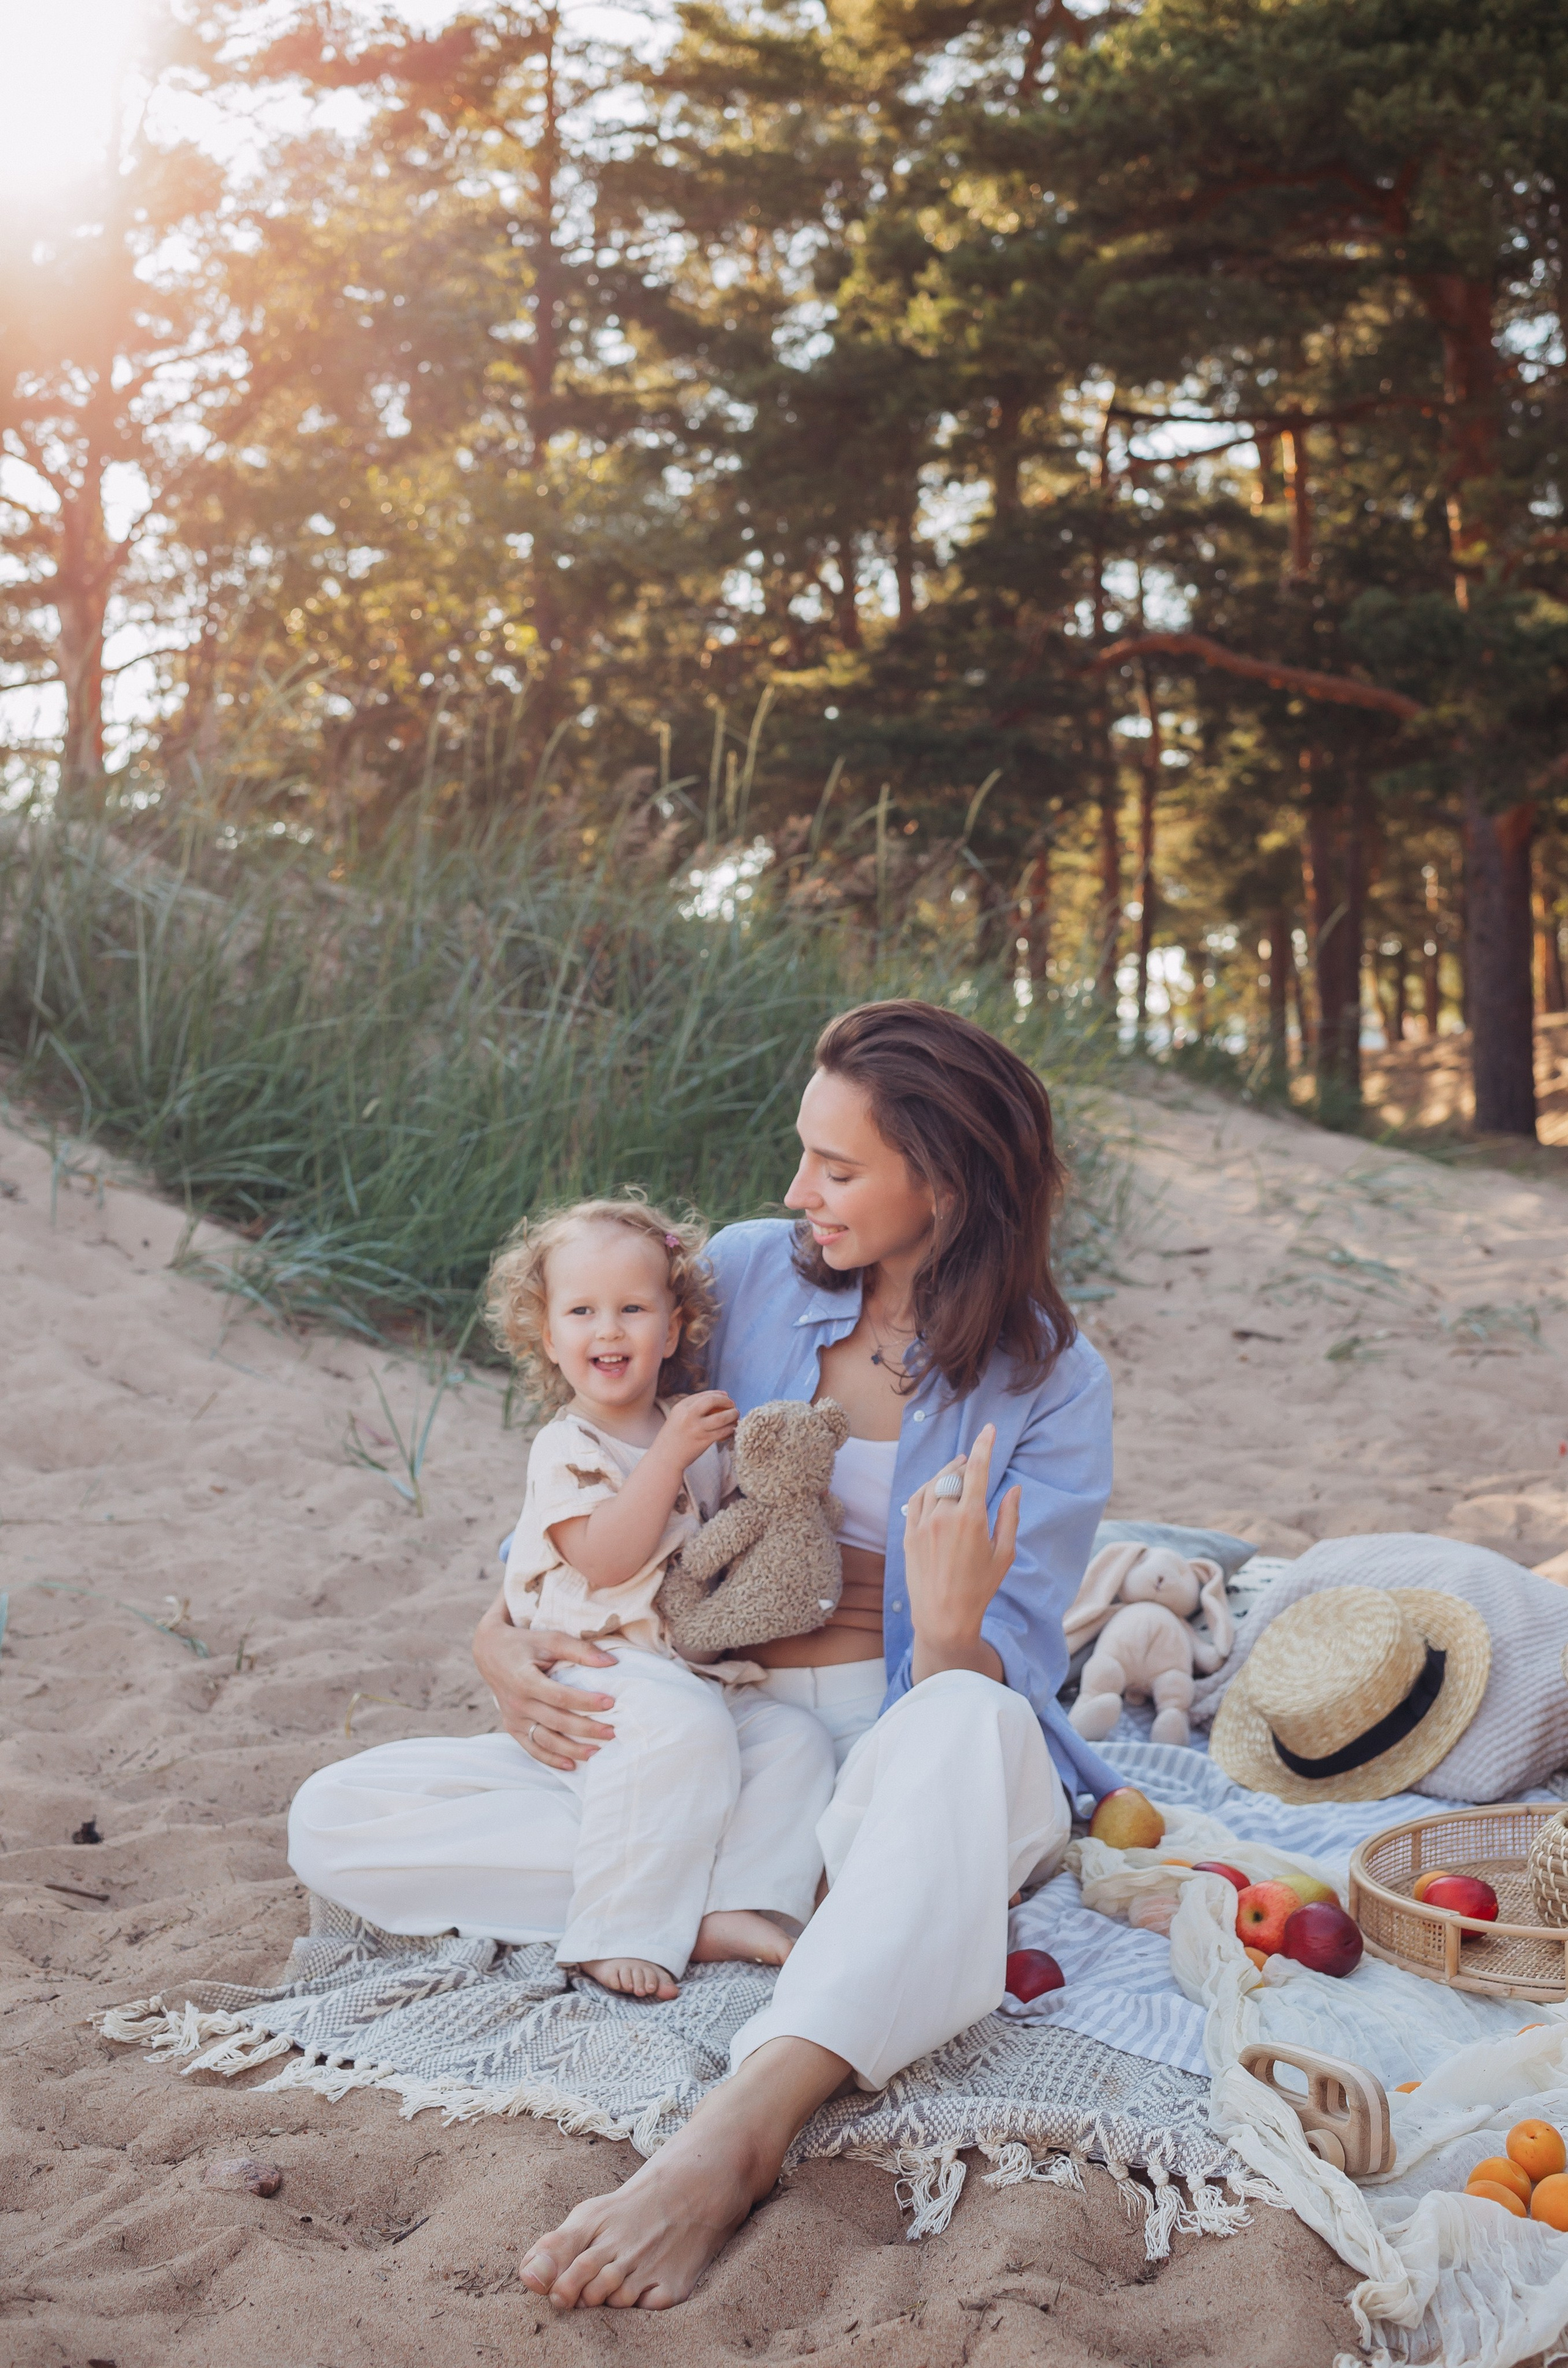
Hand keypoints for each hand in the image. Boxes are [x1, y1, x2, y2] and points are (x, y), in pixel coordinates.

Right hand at [472, 1591, 616, 1771]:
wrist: (490, 1652)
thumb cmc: (524, 1643)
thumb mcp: (549, 1639)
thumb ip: (579, 1650)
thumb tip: (611, 1662)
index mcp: (525, 1680)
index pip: (560, 1696)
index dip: (586, 1701)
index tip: (611, 1703)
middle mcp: (517, 1703)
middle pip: (556, 1721)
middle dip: (586, 1729)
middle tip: (612, 1732)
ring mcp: (513, 1718)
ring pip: (545, 1740)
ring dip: (571, 1749)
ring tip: (597, 1752)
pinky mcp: (512, 1726)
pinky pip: (531, 1748)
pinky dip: (551, 1759)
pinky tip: (571, 1765)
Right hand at [659, 1388, 738, 1467]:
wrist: (665, 1458)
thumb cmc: (673, 1437)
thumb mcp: (677, 1417)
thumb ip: (692, 1407)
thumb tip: (719, 1397)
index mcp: (681, 1407)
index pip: (703, 1395)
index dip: (717, 1394)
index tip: (725, 1396)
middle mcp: (688, 1415)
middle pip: (712, 1401)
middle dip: (726, 1401)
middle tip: (733, 1404)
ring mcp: (696, 1428)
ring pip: (721, 1417)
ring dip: (733, 1414)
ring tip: (736, 1415)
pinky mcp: (704, 1440)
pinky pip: (723, 1432)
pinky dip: (730, 1429)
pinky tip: (732, 1428)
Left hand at [903, 1423, 1017, 1685]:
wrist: (943, 1617)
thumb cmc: (980, 1588)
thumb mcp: (1004, 1554)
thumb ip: (1009, 1517)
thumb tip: (1014, 1488)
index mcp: (971, 1518)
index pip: (977, 1470)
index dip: (984, 1446)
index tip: (988, 1429)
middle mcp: (944, 1515)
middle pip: (953, 1473)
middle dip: (964, 1463)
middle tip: (972, 1460)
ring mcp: (922, 1523)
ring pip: (933, 1483)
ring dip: (945, 1473)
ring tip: (956, 1471)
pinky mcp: (908, 1533)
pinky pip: (916, 1499)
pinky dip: (927, 1488)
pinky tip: (935, 1489)